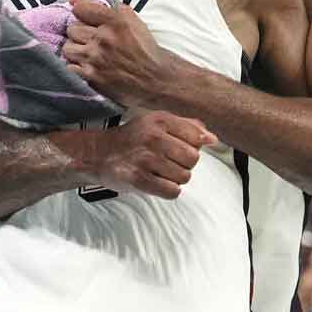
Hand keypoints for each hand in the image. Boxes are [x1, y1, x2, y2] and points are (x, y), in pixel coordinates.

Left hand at [64, 0, 169, 107]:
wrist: (154, 79)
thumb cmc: (142, 47)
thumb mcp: (130, 18)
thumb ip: (103, 4)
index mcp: (116, 21)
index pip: (80, 9)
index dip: (82, 13)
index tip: (87, 19)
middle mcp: (104, 39)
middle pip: (72, 29)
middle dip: (80, 33)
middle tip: (91, 39)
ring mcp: (96, 59)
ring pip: (67, 48)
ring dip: (76, 50)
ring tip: (88, 53)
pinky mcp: (92, 77)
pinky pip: (70, 66)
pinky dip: (77, 66)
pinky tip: (88, 66)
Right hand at [85, 111, 216, 199]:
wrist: (98, 153)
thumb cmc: (133, 138)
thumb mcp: (157, 122)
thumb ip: (187, 127)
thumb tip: (212, 139)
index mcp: (160, 120)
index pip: (197, 136)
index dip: (193, 146)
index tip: (180, 147)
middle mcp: (153, 137)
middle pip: (193, 158)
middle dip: (185, 163)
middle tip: (169, 162)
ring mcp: (145, 159)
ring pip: (184, 176)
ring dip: (176, 178)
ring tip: (161, 172)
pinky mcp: (138, 179)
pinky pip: (172, 191)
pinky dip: (169, 190)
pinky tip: (158, 182)